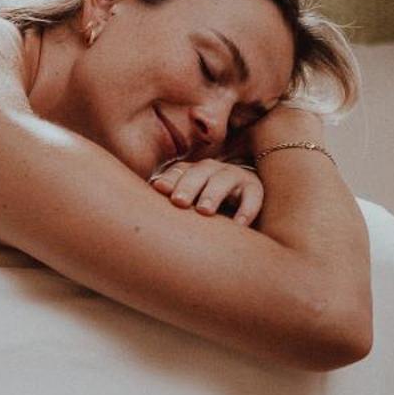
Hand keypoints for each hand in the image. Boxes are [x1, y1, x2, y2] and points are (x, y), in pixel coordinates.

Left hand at [150, 158, 265, 225]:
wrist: (243, 199)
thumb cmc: (206, 204)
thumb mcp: (189, 200)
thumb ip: (170, 202)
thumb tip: (138, 215)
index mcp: (193, 171)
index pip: (179, 171)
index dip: (169, 178)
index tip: (158, 189)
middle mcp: (212, 170)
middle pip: (199, 173)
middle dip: (188, 185)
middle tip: (178, 201)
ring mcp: (234, 176)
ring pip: (223, 180)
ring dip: (212, 193)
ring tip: (204, 211)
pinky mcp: (254, 188)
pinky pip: (253, 196)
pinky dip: (247, 209)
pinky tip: (239, 224)